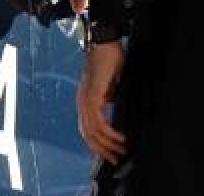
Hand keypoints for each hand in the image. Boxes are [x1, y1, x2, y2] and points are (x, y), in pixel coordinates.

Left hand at [77, 40, 126, 163]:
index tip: (111, 153)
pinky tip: (119, 138)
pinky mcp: (92, 95)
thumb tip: (116, 110)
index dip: (98, 143)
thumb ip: (111, 98)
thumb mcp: (112, 85)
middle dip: (102, 150)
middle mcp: (82, 102)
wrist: (106, 43)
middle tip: (116, 160)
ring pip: (92, 131)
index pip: (87, 128)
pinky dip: (108, 132)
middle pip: (87, 134)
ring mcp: (85, 99)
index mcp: (86, 100)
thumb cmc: (110, 60)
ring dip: (107, 144)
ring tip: (121, 151)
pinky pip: (97, 121)